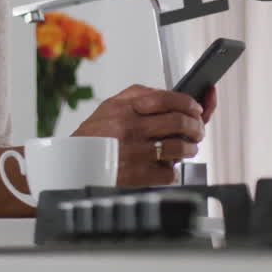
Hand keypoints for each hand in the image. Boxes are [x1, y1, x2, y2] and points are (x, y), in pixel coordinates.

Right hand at [70, 84, 212, 185]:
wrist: (73, 163)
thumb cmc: (94, 135)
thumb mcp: (111, 105)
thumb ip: (140, 95)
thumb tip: (170, 95)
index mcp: (127, 108)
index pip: (168, 99)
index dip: (189, 102)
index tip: (196, 107)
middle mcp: (132, 128)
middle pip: (180, 122)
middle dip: (197, 126)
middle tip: (198, 129)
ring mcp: (137, 153)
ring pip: (181, 148)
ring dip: (191, 148)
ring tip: (188, 147)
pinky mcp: (139, 176)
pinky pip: (170, 173)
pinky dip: (173, 171)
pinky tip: (166, 165)